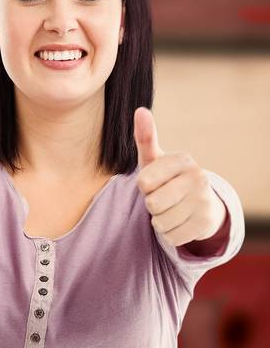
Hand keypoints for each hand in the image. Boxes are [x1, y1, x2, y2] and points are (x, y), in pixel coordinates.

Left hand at [135, 107, 225, 246]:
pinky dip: (170, 234)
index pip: (144, 182)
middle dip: (152, 205)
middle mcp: (199, 178)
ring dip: (160, 221)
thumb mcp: (154, 160)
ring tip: (172, 210)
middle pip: (152, 204)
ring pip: (161, 223)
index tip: (155, 182)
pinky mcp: (207, 224)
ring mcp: (205, 201)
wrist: (200, 204)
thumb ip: (145, 138)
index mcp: (183, 160)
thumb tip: (140, 110)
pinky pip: (171, 237)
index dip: (144, 186)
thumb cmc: (168, 179)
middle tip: (164, 198)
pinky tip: (180, 222)